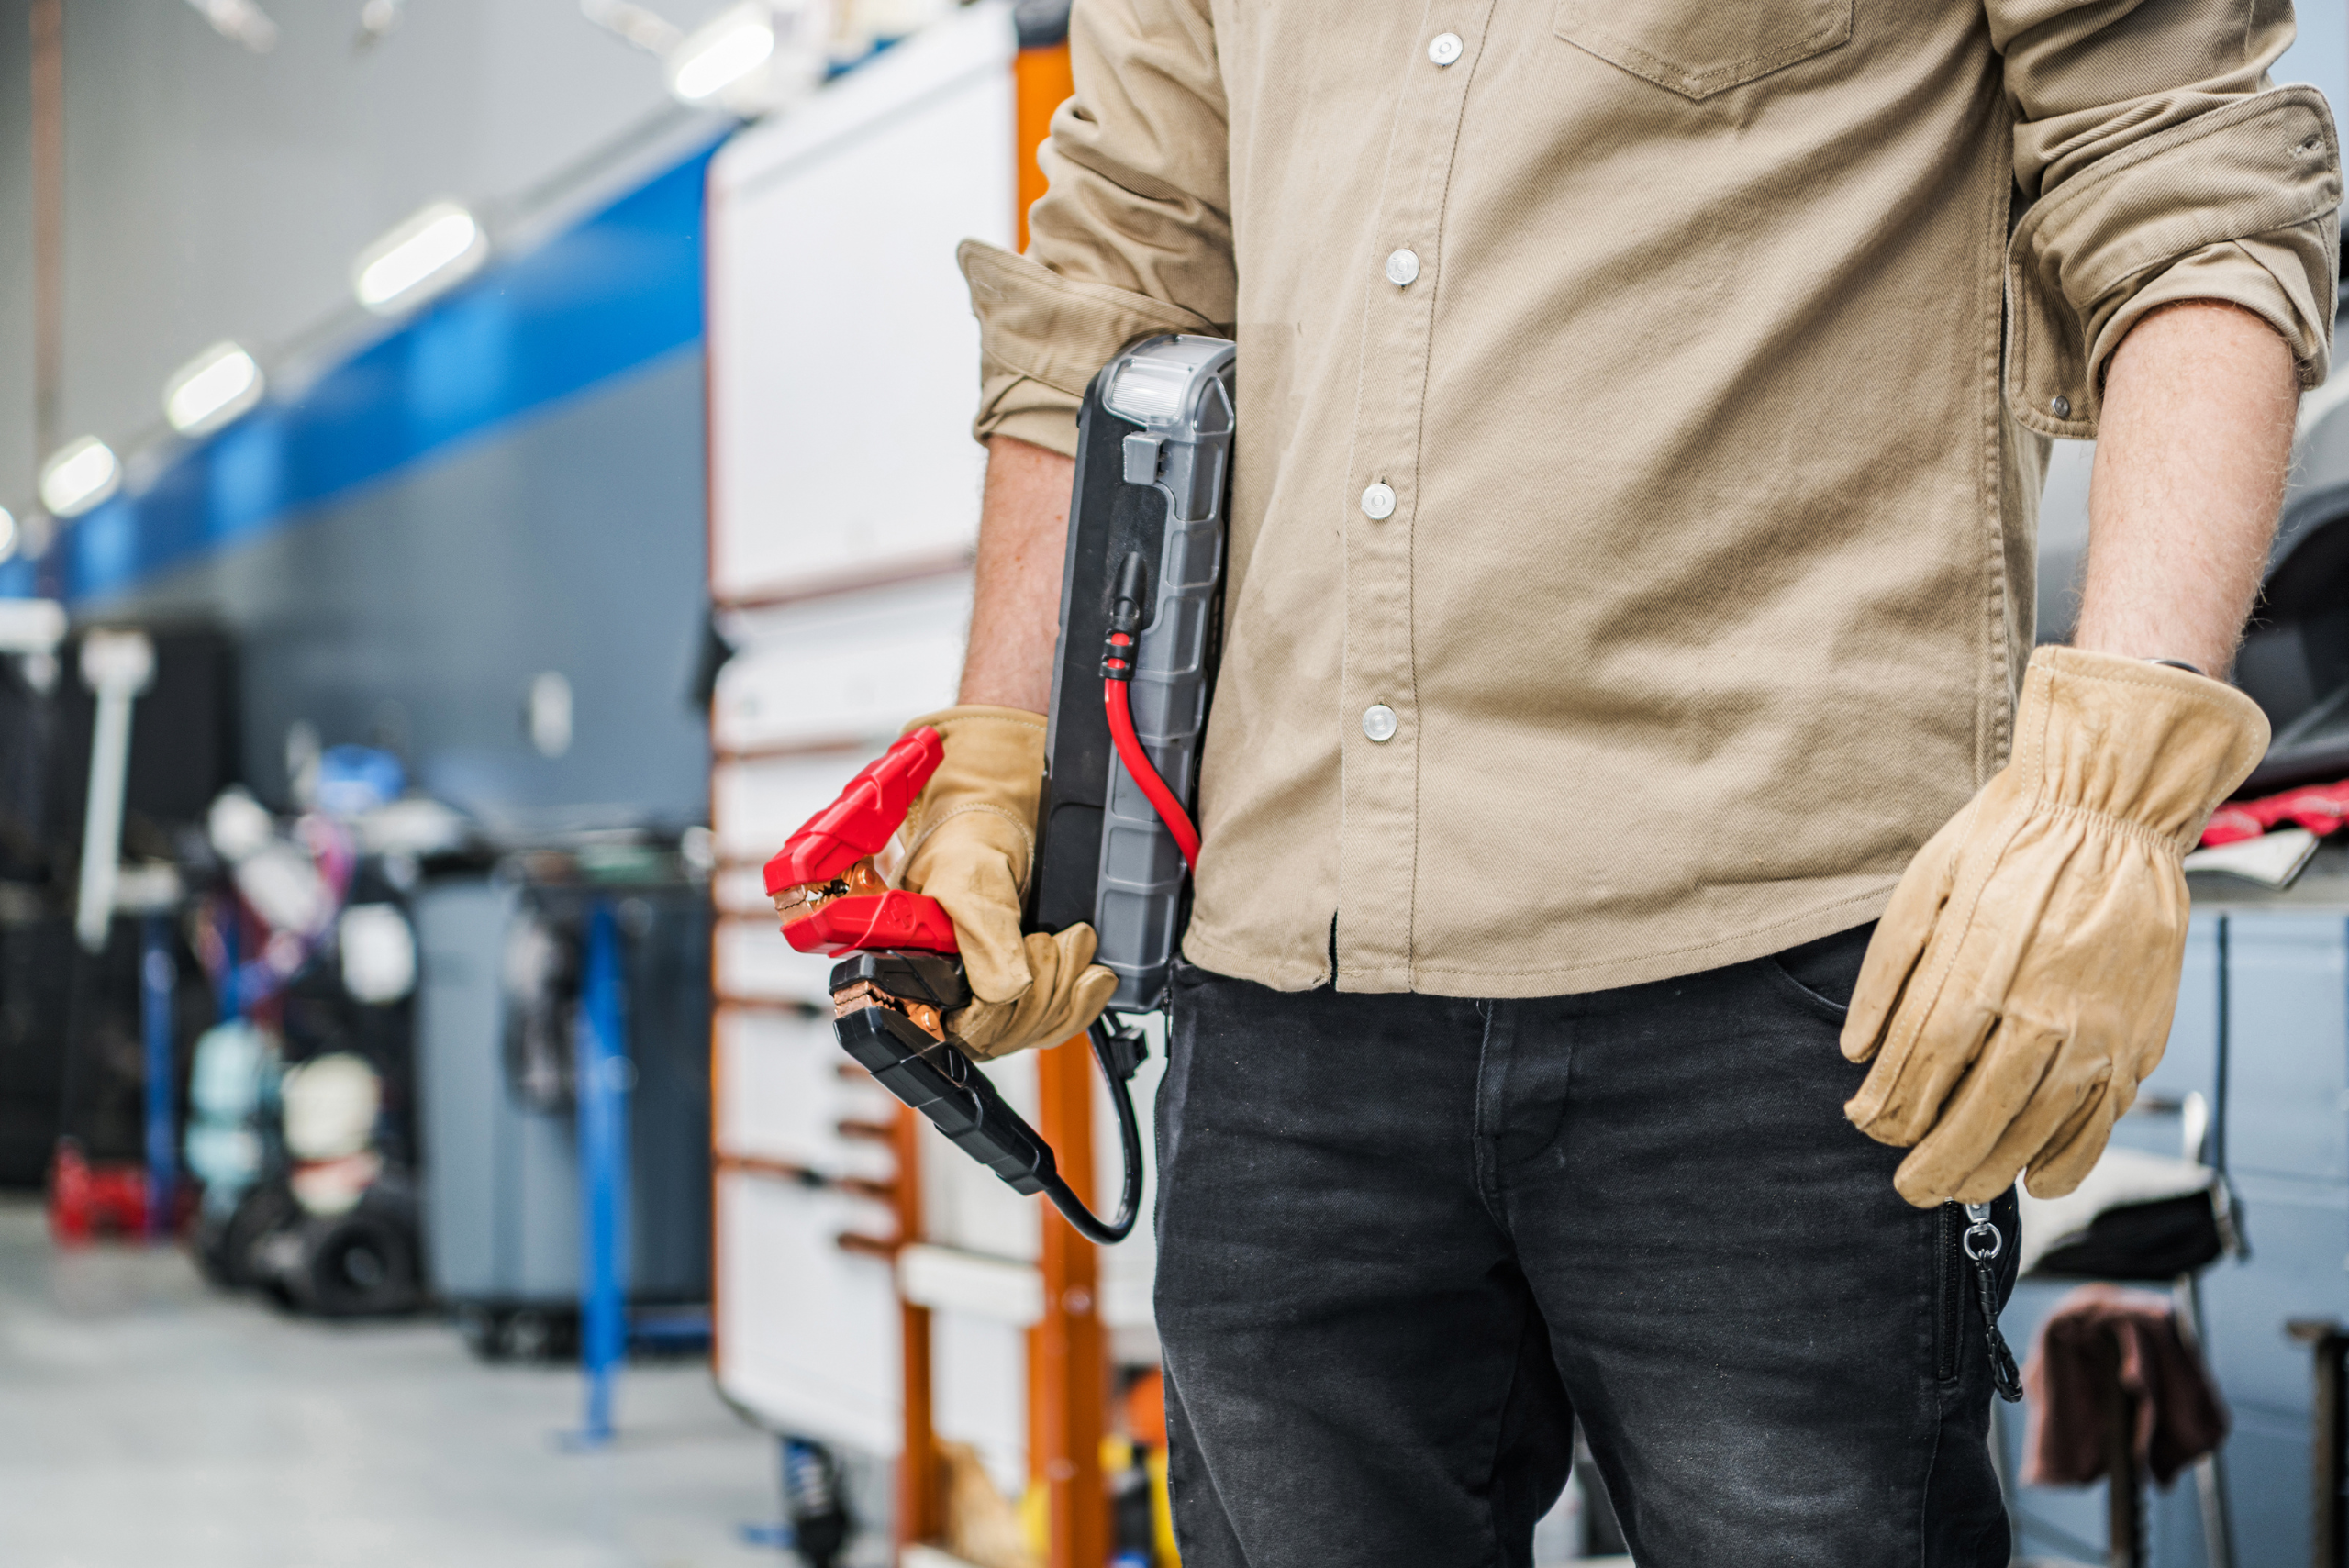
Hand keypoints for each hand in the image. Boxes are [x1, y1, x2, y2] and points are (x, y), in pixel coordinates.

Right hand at [894, 705, 1117, 1059]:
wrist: (999, 821)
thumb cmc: (964, 841)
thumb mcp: (964, 878)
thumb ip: (980, 933)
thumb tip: (1008, 989)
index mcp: (914, 972)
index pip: (952, 1030)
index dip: (993, 1017)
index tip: (1021, 977)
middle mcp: (946, 992)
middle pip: (1000, 1037)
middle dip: (1039, 990)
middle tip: (1054, 938)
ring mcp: (986, 996)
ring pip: (1032, 1032)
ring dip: (1065, 989)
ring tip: (1075, 940)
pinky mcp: (1023, 992)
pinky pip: (1055, 1022)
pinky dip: (1081, 1001)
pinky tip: (1092, 975)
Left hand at [1841, 648, 2266, 1205]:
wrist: (2111, 807)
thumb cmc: (2007, 839)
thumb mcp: (1921, 887)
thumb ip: (1886, 975)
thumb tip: (1855, 1052)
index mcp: (1977, 975)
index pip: (1919, 1072)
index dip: (1888, 1111)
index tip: (1867, 1125)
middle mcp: (2040, 1015)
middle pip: (1973, 1118)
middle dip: (1930, 1162)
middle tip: (1907, 1185)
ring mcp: (2096, 1033)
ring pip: (2034, 1133)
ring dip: (1988, 1170)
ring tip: (1954, 1187)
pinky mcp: (2137, 1040)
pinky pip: (2100, 1123)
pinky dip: (2066, 1161)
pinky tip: (2035, 1179)